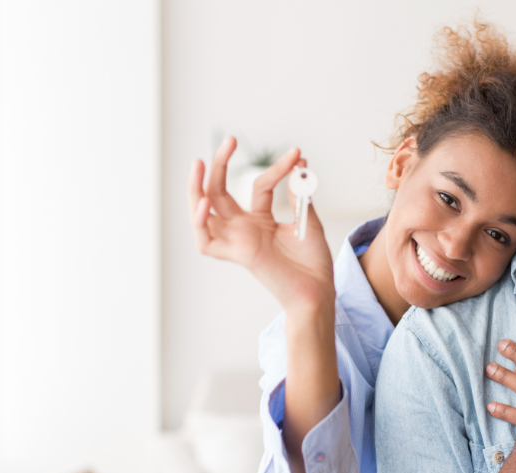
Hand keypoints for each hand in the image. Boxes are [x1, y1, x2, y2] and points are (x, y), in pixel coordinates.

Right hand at [189, 137, 334, 312]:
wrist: (319, 289)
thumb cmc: (313, 261)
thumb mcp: (307, 219)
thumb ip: (298, 194)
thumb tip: (299, 162)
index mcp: (259, 221)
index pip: (258, 185)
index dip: (278, 168)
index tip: (297, 154)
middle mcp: (244, 230)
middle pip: (219, 193)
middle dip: (219, 165)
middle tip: (229, 140)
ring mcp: (238, 241)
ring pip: (203, 214)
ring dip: (196, 189)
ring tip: (198, 164)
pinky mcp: (238, 255)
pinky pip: (207, 242)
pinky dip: (201, 224)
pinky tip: (205, 204)